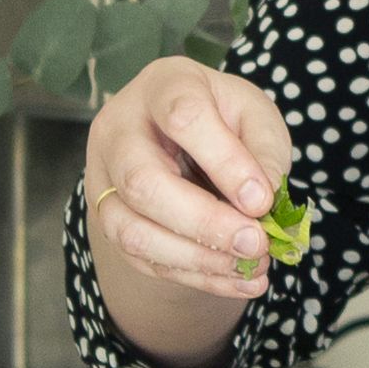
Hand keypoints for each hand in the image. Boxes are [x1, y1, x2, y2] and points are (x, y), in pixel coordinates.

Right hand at [82, 52, 291, 353]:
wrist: (178, 136)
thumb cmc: (221, 117)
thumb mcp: (253, 114)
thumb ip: (264, 149)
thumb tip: (264, 201)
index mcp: (162, 86)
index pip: (183, 116)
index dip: (225, 161)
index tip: (262, 199)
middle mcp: (118, 130)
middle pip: (142, 181)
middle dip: (204, 222)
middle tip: (256, 243)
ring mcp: (103, 178)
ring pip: (132, 230)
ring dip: (197, 258)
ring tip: (253, 267)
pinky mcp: (108, 220)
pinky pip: (143, 259)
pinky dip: (196, 277)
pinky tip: (240, 281)